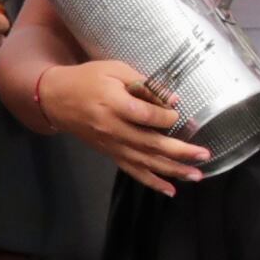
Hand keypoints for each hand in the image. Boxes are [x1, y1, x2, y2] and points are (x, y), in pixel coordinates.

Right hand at [38, 58, 209, 194]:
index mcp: (114, 104)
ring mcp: (111, 144)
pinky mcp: (109, 153)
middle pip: (150, 144)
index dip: (167, 115)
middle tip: (204, 154)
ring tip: (196, 175)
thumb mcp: (114, 69)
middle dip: (180, 151)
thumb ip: (144, 83)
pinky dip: (151, 182)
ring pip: (145, 161)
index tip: (178, 112)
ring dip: (171, 170)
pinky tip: (170, 190)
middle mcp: (112, 129)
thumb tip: (173, 100)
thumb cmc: (87, 79)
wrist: (54, 99)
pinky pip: (132, 170)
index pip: (147, 115)